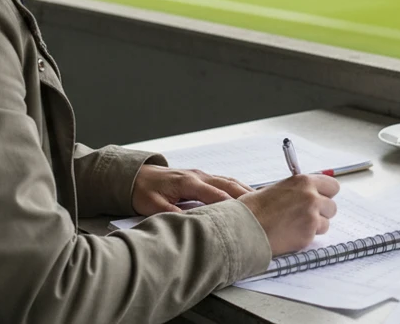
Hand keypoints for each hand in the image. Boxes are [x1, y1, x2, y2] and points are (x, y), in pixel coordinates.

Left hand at [131, 165, 253, 214]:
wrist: (135, 175)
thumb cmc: (143, 190)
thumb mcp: (152, 205)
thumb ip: (172, 214)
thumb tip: (190, 223)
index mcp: (188, 182)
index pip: (216, 194)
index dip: (232, 205)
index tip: (245, 216)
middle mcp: (198, 176)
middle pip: (228, 185)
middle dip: (246, 196)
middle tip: (264, 209)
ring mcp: (201, 175)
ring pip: (228, 181)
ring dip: (244, 191)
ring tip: (262, 202)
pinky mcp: (201, 177)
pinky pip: (223, 181)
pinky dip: (237, 188)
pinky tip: (246, 195)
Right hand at [240, 174, 339, 255]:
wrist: (244, 227)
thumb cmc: (254, 208)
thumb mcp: (278, 189)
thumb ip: (298, 190)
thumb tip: (311, 192)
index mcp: (303, 181)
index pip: (332, 186)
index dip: (326, 194)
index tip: (321, 198)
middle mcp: (311, 197)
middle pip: (332, 206)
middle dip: (322, 213)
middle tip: (306, 216)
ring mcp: (311, 216)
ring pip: (326, 223)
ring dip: (314, 227)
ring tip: (294, 226)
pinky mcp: (308, 234)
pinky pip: (315, 237)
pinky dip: (305, 237)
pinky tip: (289, 234)